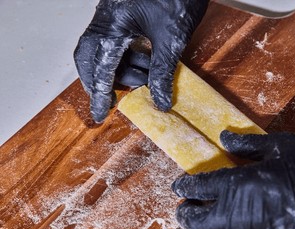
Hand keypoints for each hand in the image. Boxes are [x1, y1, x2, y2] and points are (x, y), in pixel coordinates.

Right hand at [74, 0, 208, 122]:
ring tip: (144, 78)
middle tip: (113, 99)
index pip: (101, 66)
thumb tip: (159, 100)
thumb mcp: (171, 40)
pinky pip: (114, 43)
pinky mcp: (121, 16)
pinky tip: (143, 65)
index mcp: (113, 23)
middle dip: (101, 81)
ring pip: (103, 52)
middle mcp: (105, 19)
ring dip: (119, 70)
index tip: (99, 113)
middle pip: (90, 58)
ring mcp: (111, 16)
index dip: (100, 93)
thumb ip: (162, 72)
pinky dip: (125, 59)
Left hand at [172, 131, 294, 228]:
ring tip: (207, 222)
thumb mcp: (277, 145)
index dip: (184, 187)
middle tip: (187, 206)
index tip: (180, 186)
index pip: (196, 188)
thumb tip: (225, 137)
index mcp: (237, 184)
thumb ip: (245, 144)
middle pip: (195, 221)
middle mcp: (237, 214)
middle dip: (185, 213)